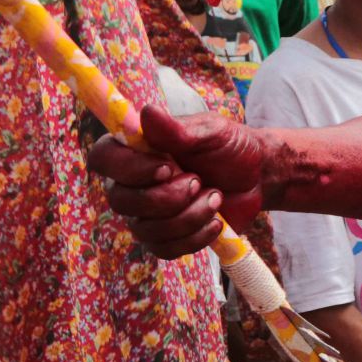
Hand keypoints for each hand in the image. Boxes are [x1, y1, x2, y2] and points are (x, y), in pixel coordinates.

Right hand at [86, 106, 265, 256]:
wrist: (258, 176)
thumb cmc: (229, 147)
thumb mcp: (211, 131)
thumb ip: (178, 129)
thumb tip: (146, 112)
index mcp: (136, 151)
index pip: (103, 159)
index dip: (128, 168)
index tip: (167, 166)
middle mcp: (132, 184)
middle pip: (121, 200)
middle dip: (167, 196)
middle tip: (199, 180)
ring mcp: (147, 214)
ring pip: (146, 230)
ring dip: (189, 216)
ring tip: (216, 197)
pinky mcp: (165, 238)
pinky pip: (164, 249)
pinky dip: (195, 238)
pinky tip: (216, 222)